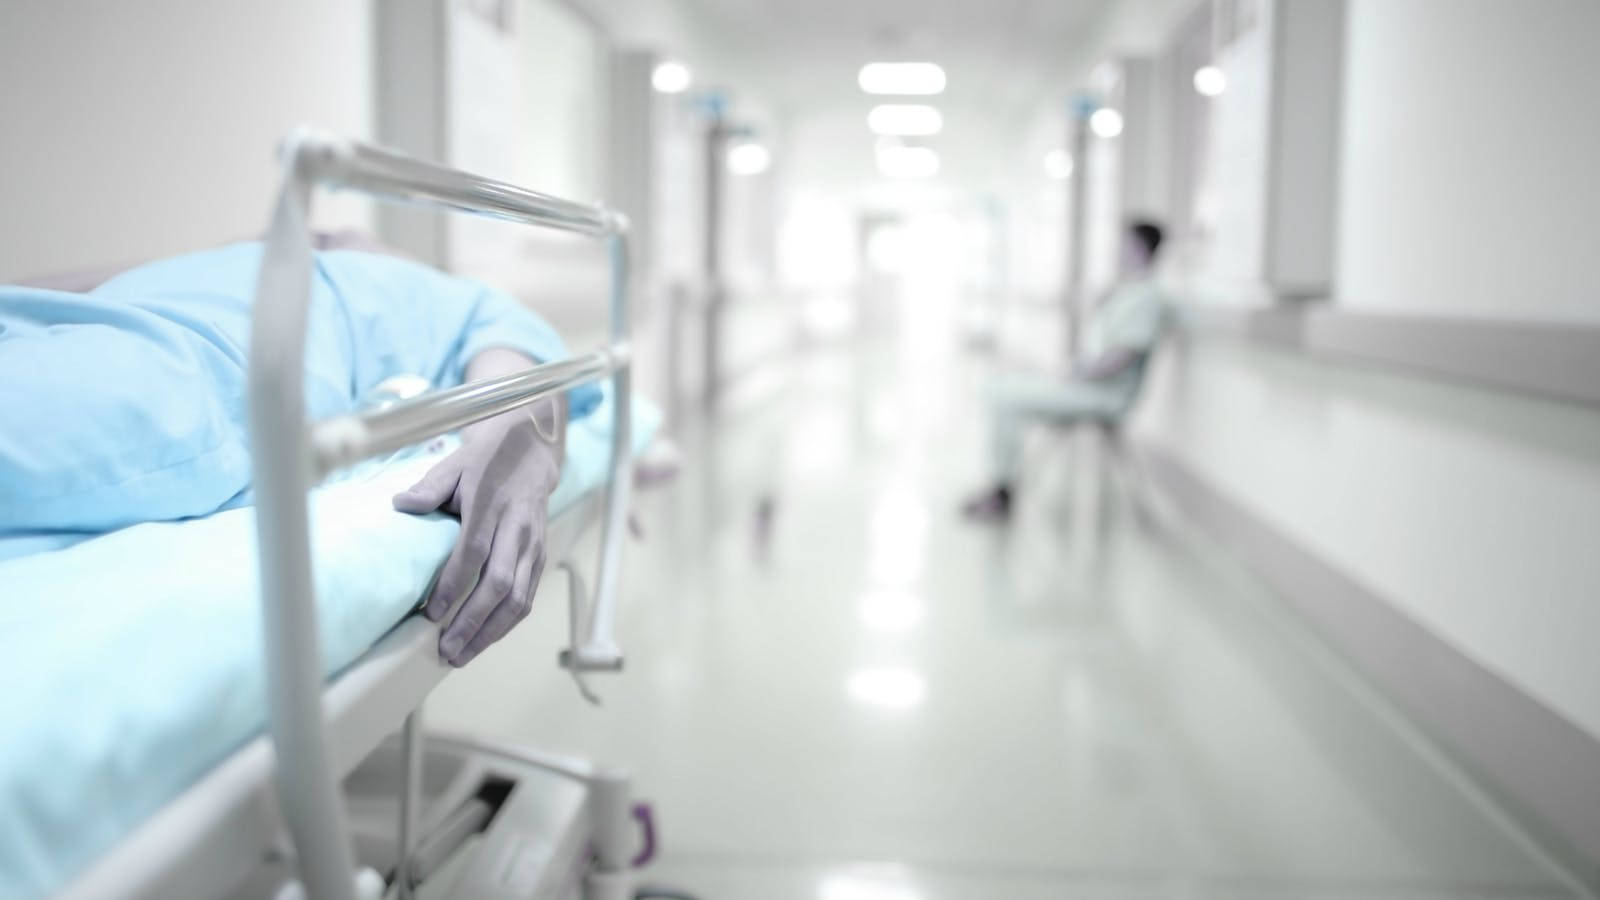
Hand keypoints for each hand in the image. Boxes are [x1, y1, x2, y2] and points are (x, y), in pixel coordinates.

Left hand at [392, 401, 562, 666]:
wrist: (532, 449)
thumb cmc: (486, 459)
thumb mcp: (455, 463)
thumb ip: (430, 487)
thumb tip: (401, 505)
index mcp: (492, 504)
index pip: (473, 551)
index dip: (453, 585)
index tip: (431, 613)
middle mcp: (518, 528)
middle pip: (499, 584)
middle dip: (473, 622)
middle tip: (447, 650)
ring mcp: (533, 544)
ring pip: (519, 598)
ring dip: (491, 632)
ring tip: (463, 655)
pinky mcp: (541, 555)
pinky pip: (527, 597)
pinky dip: (507, 623)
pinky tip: (484, 639)